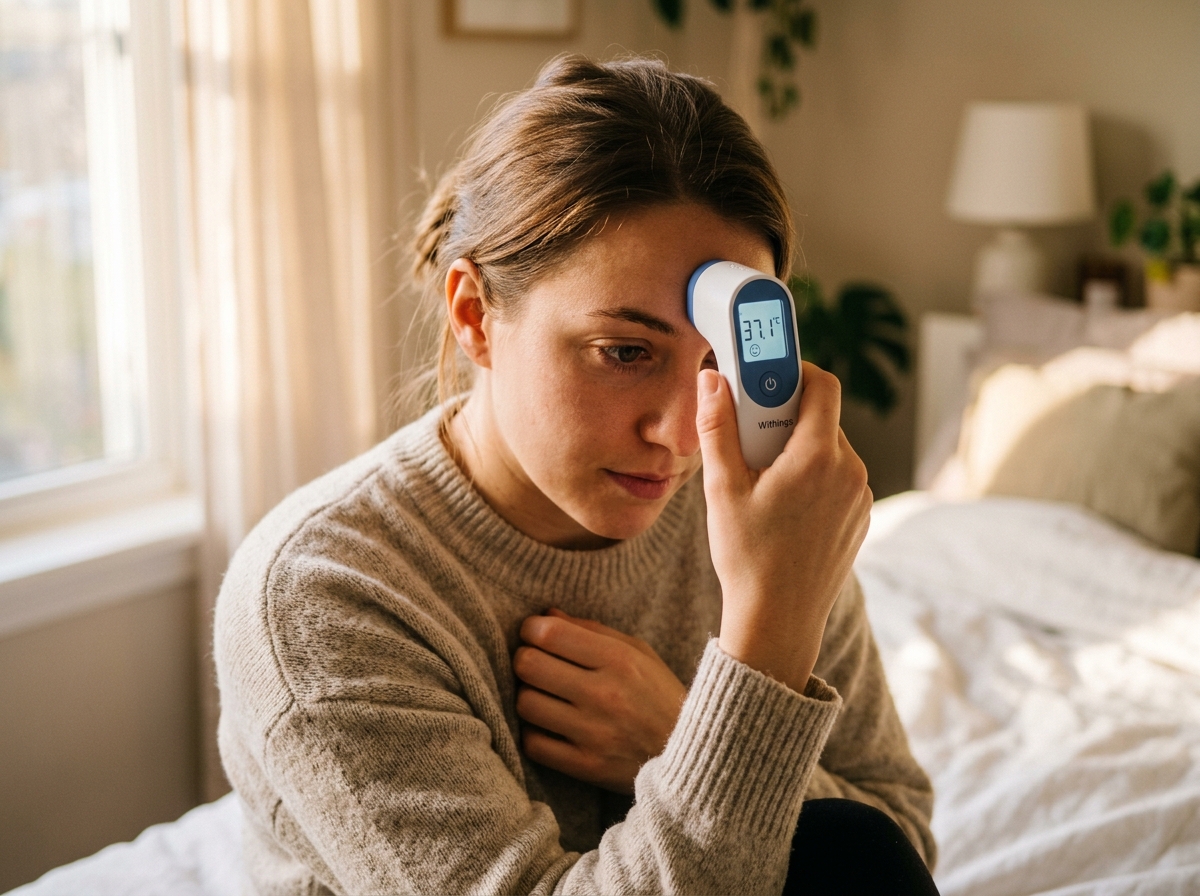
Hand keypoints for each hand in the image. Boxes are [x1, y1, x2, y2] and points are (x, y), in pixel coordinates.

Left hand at [513, 609, 686, 793]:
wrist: (695, 755)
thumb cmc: (660, 696)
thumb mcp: (639, 653)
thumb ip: (592, 631)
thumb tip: (546, 614)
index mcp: (619, 660)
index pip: (549, 634)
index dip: (531, 629)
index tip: (534, 634)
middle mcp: (604, 694)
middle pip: (528, 665)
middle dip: (525, 659)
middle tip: (535, 663)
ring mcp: (593, 733)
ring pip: (525, 703)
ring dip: (528, 695)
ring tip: (544, 694)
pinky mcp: (586, 766)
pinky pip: (533, 744)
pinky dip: (535, 732)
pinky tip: (550, 726)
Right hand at [696, 363, 871, 692]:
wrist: (778, 622)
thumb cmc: (747, 558)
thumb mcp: (722, 489)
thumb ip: (718, 428)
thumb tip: (713, 380)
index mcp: (819, 457)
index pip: (822, 384)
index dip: (794, 370)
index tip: (764, 377)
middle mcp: (850, 471)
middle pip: (821, 416)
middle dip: (784, 415)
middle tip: (748, 435)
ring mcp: (860, 497)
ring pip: (829, 447)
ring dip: (797, 446)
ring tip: (760, 477)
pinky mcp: (859, 517)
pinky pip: (837, 477)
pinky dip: (811, 475)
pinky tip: (780, 504)